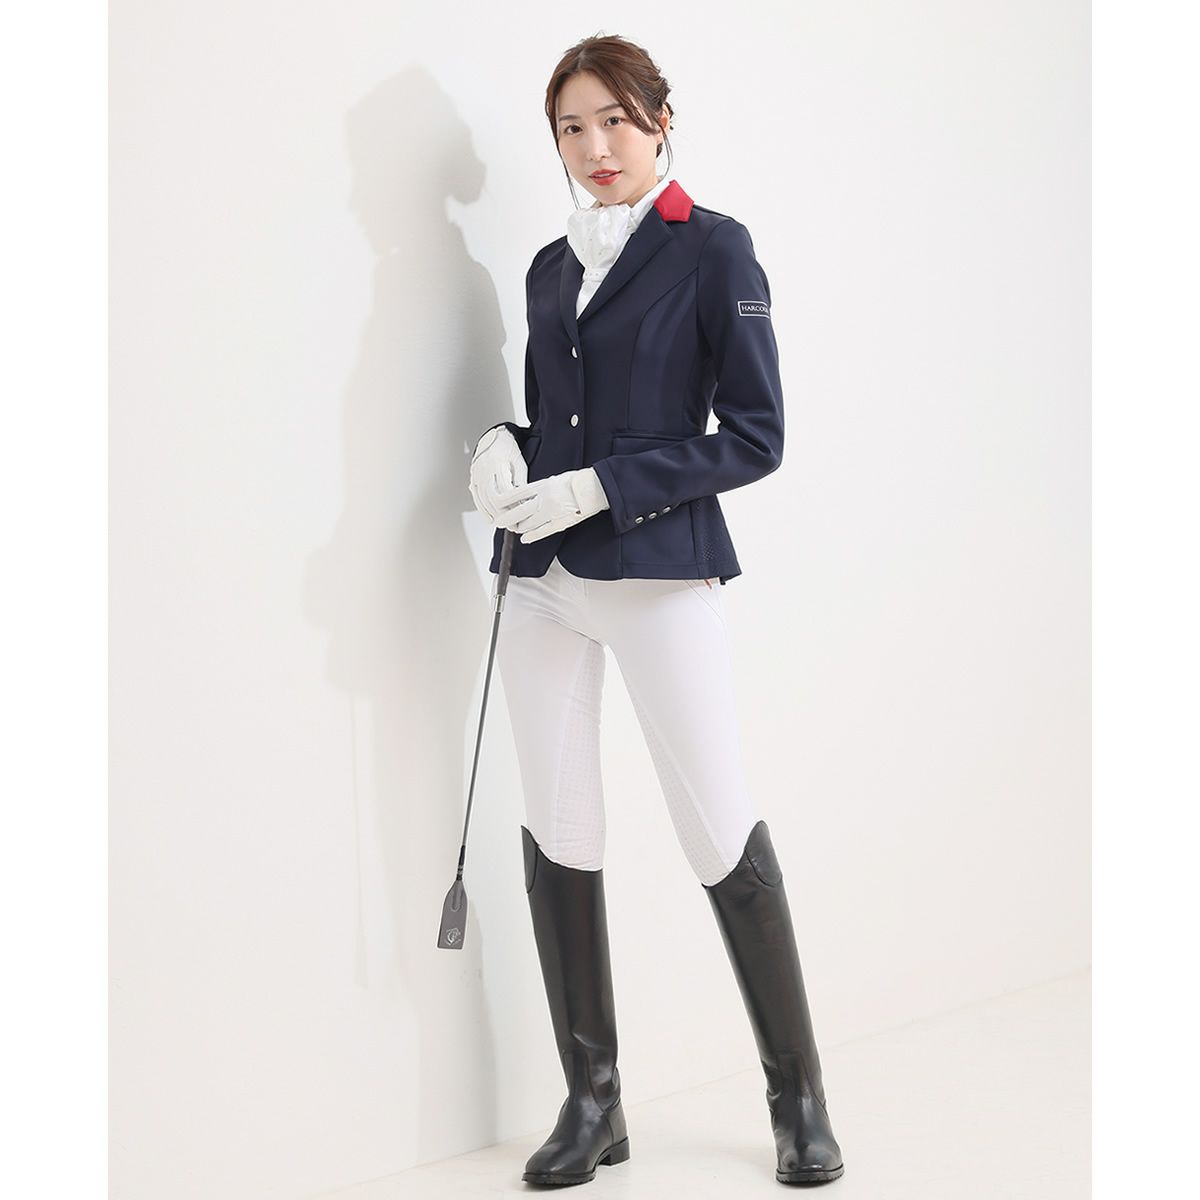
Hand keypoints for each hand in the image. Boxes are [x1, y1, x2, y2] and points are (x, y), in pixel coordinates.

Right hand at [468, 426, 526, 524]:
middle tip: (515, 523)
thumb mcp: (520, 463)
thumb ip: (521, 481)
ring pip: (484, 501)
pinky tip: (490, 518)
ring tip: (505, 523)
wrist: (495, 439)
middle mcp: (484, 471)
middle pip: (493, 499)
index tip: (522, 512)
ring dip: (494, 515)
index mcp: (497, 464)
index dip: (515, 505)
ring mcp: (476, 476)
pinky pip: (476, 499)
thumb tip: (525, 502)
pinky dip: (483, 511)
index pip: (506, 491)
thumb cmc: (510, 450)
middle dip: (504, 514)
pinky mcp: (473, 480)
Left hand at [495, 468, 609, 542]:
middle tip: (498, 522)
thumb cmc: (576, 481)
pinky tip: (524, 539)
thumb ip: (538, 488)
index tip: (496, 505)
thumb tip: (524, 496)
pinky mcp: (561, 522)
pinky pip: (543, 532)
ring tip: (514, 528)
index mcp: (542, 486)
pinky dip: (531, 536)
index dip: (504, 502)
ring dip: (519, 527)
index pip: (516, 494)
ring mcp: (552, 512)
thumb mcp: (553, 479)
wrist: (595, 487)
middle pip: (519, 511)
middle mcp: (545, 499)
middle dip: (506, 518)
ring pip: (528, 523)